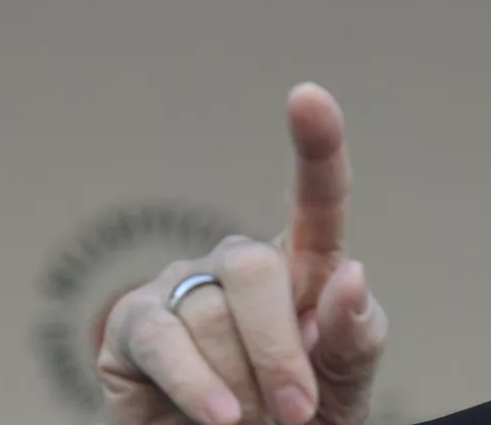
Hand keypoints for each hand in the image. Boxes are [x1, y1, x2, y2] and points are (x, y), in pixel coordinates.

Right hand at [98, 83, 388, 424]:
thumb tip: (352, 274)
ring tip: (252, 422)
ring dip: (242, 384)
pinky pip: (164, 340)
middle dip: (280, 349)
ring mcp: (181, 287)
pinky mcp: (134, 326)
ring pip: (210, 315)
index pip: (317, 198)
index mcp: (304, 268)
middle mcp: (239, 265)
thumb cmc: (298, 418)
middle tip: (297, 414)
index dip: (316, 145)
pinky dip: (198, 385)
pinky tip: (220, 418)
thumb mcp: (347, 384)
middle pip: (255, 270)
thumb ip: (356, 335)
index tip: (308, 97)